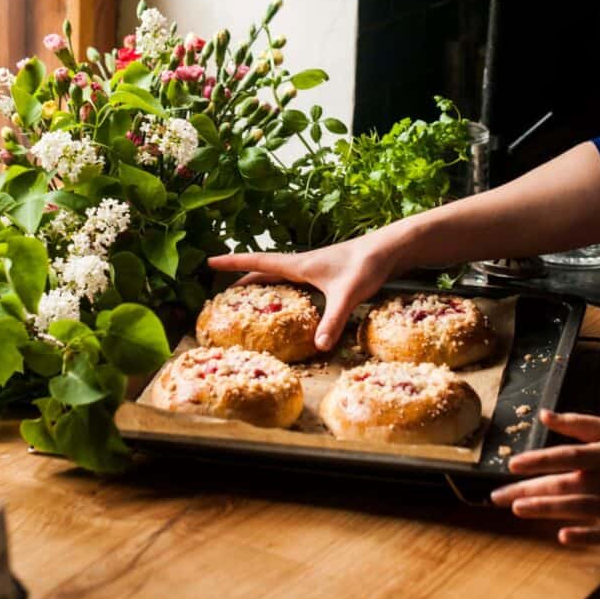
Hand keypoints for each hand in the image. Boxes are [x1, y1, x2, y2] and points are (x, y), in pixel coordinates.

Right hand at [208, 232, 397, 351]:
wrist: (390, 250)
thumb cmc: (367, 265)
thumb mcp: (347, 295)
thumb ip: (332, 321)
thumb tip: (318, 348)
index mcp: (299, 265)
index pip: (258, 262)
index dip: (233, 263)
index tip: (210, 261)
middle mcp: (302, 264)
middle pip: (263, 270)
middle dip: (241, 278)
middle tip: (220, 290)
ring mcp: (314, 269)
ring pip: (278, 276)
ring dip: (260, 283)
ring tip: (246, 297)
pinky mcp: (326, 275)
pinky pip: (293, 282)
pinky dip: (281, 290)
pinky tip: (287, 302)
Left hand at [491, 409, 599, 545]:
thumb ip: (579, 423)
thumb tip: (544, 414)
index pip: (566, 456)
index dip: (539, 459)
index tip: (513, 463)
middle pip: (561, 485)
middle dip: (527, 489)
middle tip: (497, 495)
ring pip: (573, 509)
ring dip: (545, 509)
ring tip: (517, 508)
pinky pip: (599, 535)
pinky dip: (582, 536)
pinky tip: (562, 536)